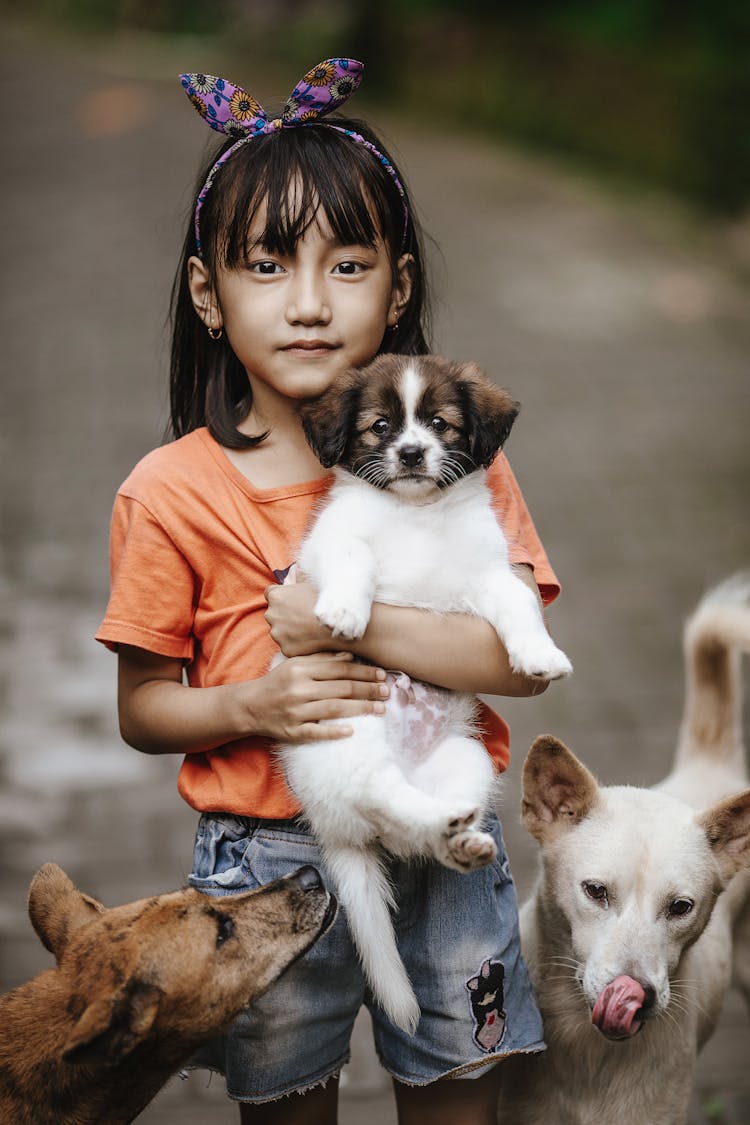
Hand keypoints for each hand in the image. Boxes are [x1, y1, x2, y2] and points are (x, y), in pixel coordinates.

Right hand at [240, 651, 389, 742]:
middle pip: (340, 689)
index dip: (362, 672)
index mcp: (300, 670)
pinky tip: (351, 731)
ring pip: (333, 709)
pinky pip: (316, 732)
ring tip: (380, 709)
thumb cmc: (278, 682)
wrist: (250, 706)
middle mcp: (298, 690)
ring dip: (360, 709)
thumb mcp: (296, 665)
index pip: (338, 670)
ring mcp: (295, 712)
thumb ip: (322, 660)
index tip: (381, 675)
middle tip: (386, 692)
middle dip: (367, 690)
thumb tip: (349, 656)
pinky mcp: (292, 731)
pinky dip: (333, 732)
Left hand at [265, 580, 342, 656]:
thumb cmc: (325, 602)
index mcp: (276, 596)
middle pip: (274, 612)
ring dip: (288, 629)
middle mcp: (271, 614)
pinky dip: (295, 643)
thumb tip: (295, 568)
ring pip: (279, 630)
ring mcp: (277, 633)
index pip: (270, 593)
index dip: (281, 596)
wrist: (336, 628)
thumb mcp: (312, 583)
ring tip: (307, 628)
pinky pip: (288, 645)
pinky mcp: (285, 648)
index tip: (291, 600)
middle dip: (283, 613)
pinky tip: (309, 640)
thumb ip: (299, 576)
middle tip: (302, 615)